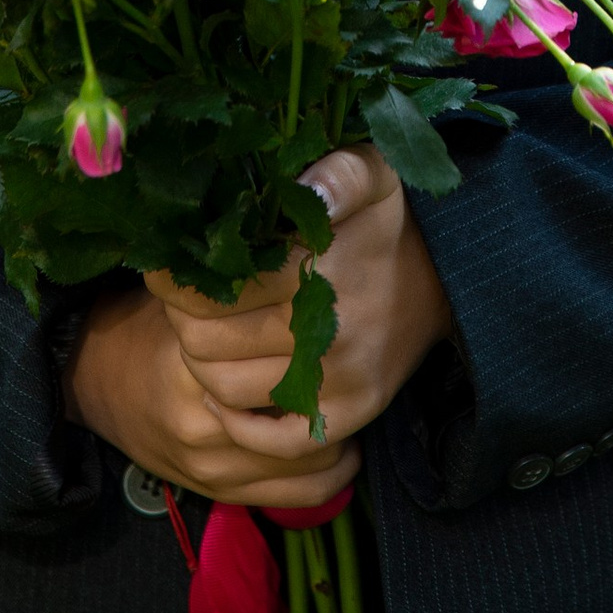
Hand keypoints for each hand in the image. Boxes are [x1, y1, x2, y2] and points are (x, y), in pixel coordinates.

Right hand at [64, 289, 363, 510]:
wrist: (93, 381)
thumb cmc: (152, 329)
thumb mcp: (190, 302)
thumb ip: (242, 298)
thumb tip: (312, 256)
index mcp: (197, 371)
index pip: (287, 373)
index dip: (323, 349)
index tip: (339, 326)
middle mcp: (206, 428)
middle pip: (307, 421)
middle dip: (336, 394)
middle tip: (350, 365)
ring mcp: (212, 469)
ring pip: (312, 462)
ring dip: (336, 433)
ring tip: (345, 399)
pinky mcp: (219, 492)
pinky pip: (298, 496)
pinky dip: (330, 473)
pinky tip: (341, 446)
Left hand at [145, 146, 451, 449]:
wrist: (447, 275)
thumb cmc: (385, 219)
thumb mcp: (371, 172)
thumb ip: (338, 171)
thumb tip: (310, 189)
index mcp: (323, 268)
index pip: (218, 288)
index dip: (179, 278)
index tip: (165, 264)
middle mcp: (331, 331)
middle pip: (210, 341)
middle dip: (181, 318)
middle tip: (179, 299)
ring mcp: (342, 380)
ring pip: (228, 388)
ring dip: (199, 364)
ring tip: (199, 334)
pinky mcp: (353, 413)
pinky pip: (276, 441)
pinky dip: (238, 423)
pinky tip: (222, 393)